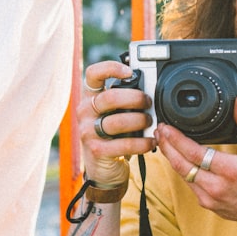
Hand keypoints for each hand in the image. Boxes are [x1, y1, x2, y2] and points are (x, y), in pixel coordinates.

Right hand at [81, 60, 154, 185]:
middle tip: (149, 103)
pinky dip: (142, 143)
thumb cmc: (113, 136)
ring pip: (118, 121)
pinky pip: (124, 144)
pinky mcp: (96, 150)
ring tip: (151, 123)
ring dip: (141, 121)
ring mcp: (88, 131)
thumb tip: (149, 88)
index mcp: (89, 97)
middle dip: (136, 98)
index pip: (93, 74)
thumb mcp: (114, 114)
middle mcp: (84, 111)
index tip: (129, 72)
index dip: (111, 68)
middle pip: (111, 96)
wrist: (103, 168)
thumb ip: (124, 100)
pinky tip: (151, 142)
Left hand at [154, 98, 236, 229]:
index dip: (176, 139)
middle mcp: (217, 186)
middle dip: (167, 145)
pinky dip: (182, 169)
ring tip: (165, 141)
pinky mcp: (207, 204)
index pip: (195, 153)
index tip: (167, 127)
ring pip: (182, 175)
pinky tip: (178, 157)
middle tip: (160, 131)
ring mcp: (210, 198)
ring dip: (171, 157)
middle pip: (181, 165)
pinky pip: (188, 184)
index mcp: (231, 170)